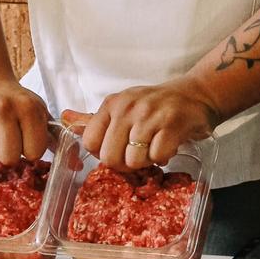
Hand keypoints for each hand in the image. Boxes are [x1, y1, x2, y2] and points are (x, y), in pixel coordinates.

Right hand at [0, 77, 50, 165]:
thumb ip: (54, 138)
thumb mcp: (37, 113)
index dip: (28, 149)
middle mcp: (3, 107)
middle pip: (8, 158)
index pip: (33, 152)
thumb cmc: (14, 102)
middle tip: (3, 138)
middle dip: (6, 153)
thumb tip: (75, 166)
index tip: (22, 138)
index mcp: (29, 107)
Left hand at [70, 79, 217, 170]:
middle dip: (125, 163)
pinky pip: (157, 157)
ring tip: (154, 147)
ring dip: (146, 161)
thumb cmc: (155, 105)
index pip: (90, 142)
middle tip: (139, 152)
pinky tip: (167, 145)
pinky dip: (163, 157)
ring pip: (133, 160)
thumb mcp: (122, 107)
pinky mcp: (171, 124)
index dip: (103, 153)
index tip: (118, 149)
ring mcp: (149, 115)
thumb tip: (63, 119)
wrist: (196, 94)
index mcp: (111, 104)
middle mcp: (127, 107)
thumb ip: (93, 119)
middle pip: (110, 157)